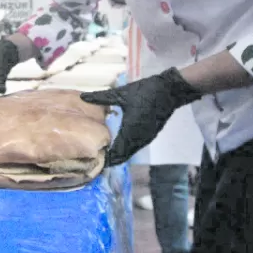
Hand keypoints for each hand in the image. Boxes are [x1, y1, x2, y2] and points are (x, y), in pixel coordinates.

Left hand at [81, 68, 202, 165]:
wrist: (170, 90)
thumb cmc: (145, 91)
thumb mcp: (121, 94)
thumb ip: (101, 97)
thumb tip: (82, 97)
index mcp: (131, 129)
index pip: (118, 151)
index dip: (108, 158)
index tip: (96, 162)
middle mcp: (139, 137)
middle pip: (125, 155)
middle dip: (113, 159)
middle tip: (98, 161)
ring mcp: (147, 137)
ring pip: (132, 151)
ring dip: (121, 155)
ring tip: (107, 156)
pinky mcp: (152, 134)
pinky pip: (138, 146)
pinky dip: (128, 149)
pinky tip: (122, 146)